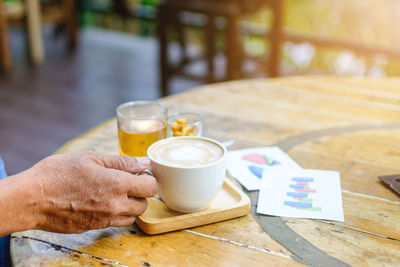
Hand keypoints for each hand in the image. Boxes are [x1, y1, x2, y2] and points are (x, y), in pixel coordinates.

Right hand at [24, 151, 156, 232]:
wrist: (32, 199)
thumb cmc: (58, 174)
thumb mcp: (91, 158)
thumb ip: (121, 161)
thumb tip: (143, 162)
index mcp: (117, 184)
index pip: (150, 187)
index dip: (148, 178)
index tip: (139, 173)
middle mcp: (115, 205)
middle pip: (144, 205)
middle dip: (140, 193)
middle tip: (127, 182)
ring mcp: (104, 219)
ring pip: (132, 217)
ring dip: (130, 206)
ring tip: (115, 193)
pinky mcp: (94, 227)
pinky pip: (115, 223)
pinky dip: (116, 214)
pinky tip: (102, 202)